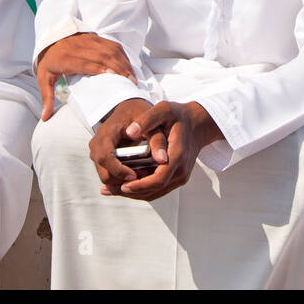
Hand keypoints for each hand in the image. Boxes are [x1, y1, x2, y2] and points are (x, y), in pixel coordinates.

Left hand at [35, 32, 137, 120]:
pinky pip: (112, 45)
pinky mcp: (96, 38)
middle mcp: (79, 48)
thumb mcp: (44, 79)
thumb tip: (45, 118)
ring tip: (132, 77)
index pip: (85, 62)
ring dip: (123, 62)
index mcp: (66, 59)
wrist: (51, 39)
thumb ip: (47, 98)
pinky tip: (129, 66)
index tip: (113, 76)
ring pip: (110, 50)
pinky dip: (122, 55)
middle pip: (102, 56)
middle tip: (130, 82)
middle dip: (118, 68)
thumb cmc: (50, 62)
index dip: (100, 68)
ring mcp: (89, 41)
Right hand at [88, 98, 157, 193]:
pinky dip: (121, 178)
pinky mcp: (100, 157)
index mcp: (107, 132)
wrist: (129, 108)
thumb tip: (163, 160)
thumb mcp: (152, 122)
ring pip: (105, 177)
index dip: (118, 170)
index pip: (104, 157)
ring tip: (143, 174)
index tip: (135, 176)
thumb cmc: (140, 113)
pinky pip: (108, 175)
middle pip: (104, 173)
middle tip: (144, 177)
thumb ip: (158, 140)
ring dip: (122, 181)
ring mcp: (96, 152)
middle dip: (122, 180)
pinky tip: (137, 172)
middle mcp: (97, 143)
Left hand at [89, 100, 221, 200]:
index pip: (158, 179)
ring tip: (110, 189)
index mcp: (178, 155)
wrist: (197, 123)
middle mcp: (181, 171)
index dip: (139, 184)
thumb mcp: (163, 110)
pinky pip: (158, 189)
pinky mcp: (177, 178)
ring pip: (155, 192)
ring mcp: (181, 177)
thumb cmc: (179, 115)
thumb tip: (130, 132)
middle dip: (130, 191)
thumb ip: (147, 120)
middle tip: (106, 189)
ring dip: (133, 193)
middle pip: (154, 190)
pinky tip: (124, 186)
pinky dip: (141, 190)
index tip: (121, 184)